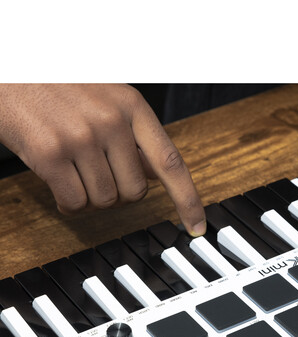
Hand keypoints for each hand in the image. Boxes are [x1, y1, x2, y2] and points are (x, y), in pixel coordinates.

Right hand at [0, 84, 205, 235]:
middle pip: (134, 192)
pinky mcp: (49, 153)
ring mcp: (80, 137)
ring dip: (90, 197)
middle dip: (118, 192)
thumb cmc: (62, 85)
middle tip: (98, 173)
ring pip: (104, 201)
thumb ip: (136, 136)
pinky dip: (68, 203)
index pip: (171, 164)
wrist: (11, 66)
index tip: (197, 226)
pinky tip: (59, 181)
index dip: (188, 200)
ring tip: (75, 171)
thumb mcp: (109, 98)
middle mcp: (111, 121)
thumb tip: (157, 175)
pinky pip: (74, 203)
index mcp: (132, 106)